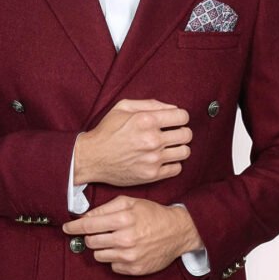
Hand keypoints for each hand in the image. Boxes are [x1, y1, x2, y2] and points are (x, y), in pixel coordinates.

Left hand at [63, 196, 203, 275]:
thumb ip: (106, 208)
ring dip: (103, 248)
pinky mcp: (135, 269)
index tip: (66, 228)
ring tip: (116, 241)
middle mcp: (125, 239)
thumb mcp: (130, 202)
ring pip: (99, 256)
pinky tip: (126, 250)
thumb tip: (85, 218)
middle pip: (90, 242)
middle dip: (91, 237)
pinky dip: (115, 259)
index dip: (73, 227)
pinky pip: (113, 266)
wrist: (178, 231)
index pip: (88, 226)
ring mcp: (130, 256)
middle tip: (99, 233)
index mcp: (123, 219)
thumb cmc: (153, 214)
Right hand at [74, 99, 191, 186]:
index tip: (175, 121)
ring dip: (179, 148)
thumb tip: (173, 109)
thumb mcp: (123, 107)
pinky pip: (177, 168)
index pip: (182, 116)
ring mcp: (153, 159)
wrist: (91, 157)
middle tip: (172, 134)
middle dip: (182, 132)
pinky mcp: (151, 175)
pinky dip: (173, 163)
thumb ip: (150, 104)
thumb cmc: (107, 131)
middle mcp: (152, 139)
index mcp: (146, 120)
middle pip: (187, 134)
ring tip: (169, 147)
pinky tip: (163, 159)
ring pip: (185, 152)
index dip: (180, 117)